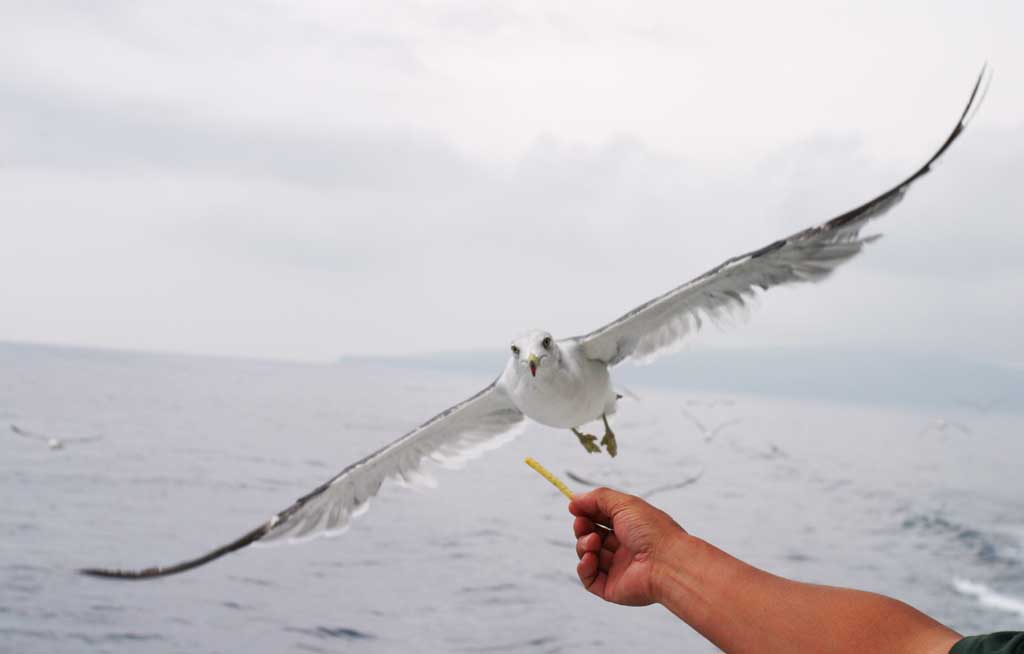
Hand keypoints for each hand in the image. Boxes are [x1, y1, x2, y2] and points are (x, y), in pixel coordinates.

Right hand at [568, 487, 686, 605]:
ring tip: (593, 541)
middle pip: (592, 536)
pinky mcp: (612, 588)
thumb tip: (574, 499)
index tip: (574, 507)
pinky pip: (589, 578)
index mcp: (630, 527)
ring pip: (588, 555)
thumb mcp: (624, 504)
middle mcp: (624, 547)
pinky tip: (591, 558)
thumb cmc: (651, 530)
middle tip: (583, 524)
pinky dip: (584, 567)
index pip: (602, 518)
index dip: (587, 512)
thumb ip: (598, 498)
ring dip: (583, 545)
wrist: (667, 563)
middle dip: (582, 528)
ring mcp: (618, 568)